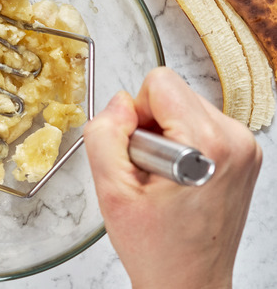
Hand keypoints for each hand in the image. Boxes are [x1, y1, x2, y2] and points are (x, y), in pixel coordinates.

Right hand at [83, 67, 261, 288]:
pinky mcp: (244, 154)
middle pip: (173, 93)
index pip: (160, 82)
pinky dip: (181, 144)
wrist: (189, 282)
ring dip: (164, 136)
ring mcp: (245, 147)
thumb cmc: (157, 248)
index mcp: (208, 143)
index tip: (138, 153)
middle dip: (150, 126)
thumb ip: (105, 134)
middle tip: (148, 172)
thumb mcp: (111, 191)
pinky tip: (176, 180)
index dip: (135, 115)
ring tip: (163, 180)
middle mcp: (236, 140)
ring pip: (184, 107)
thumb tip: (118, 102)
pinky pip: (198, 124)